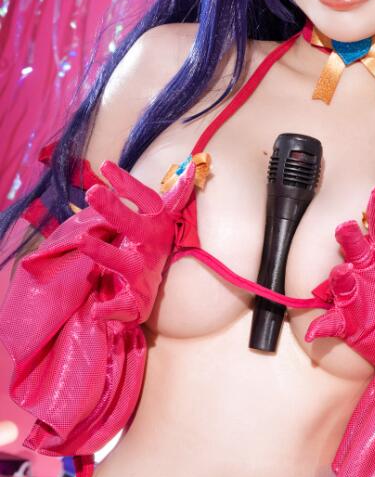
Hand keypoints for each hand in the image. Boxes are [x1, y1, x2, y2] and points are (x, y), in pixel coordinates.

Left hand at [74, 159, 195, 323]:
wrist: (152, 289)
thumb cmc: (152, 247)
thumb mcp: (162, 220)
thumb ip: (174, 196)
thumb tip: (189, 170)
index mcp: (157, 225)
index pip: (146, 199)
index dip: (129, 184)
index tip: (107, 166)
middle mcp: (152, 246)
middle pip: (136, 225)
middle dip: (116, 210)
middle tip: (92, 192)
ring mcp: (144, 272)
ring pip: (125, 263)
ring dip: (105, 253)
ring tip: (82, 242)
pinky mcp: (137, 299)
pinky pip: (125, 305)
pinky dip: (112, 310)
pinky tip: (96, 310)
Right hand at [305, 184, 374, 381]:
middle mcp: (370, 272)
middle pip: (355, 249)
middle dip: (349, 238)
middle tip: (346, 228)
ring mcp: (358, 296)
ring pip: (342, 281)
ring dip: (339, 277)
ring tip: (343, 273)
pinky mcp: (351, 322)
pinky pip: (331, 322)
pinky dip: (322, 325)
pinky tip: (315, 329)